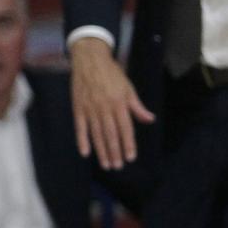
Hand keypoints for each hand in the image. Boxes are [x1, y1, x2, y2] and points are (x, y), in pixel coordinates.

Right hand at [69, 37, 153, 168]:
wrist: (90, 60)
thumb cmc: (111, 73)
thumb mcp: (128, 88)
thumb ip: (137, 106)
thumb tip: (150, 120)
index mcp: (119, 103)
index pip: (125, 128)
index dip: (128, 144)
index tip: (130, 157)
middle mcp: (105, 108)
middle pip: (110, 134)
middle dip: (115, 152)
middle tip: (117, 166)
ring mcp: (90, 109)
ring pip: (96, 134)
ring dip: (101, 151)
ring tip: (106, 164)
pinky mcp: (78, 108)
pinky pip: (80, 127)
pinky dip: (82, 140)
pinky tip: (85, 152)